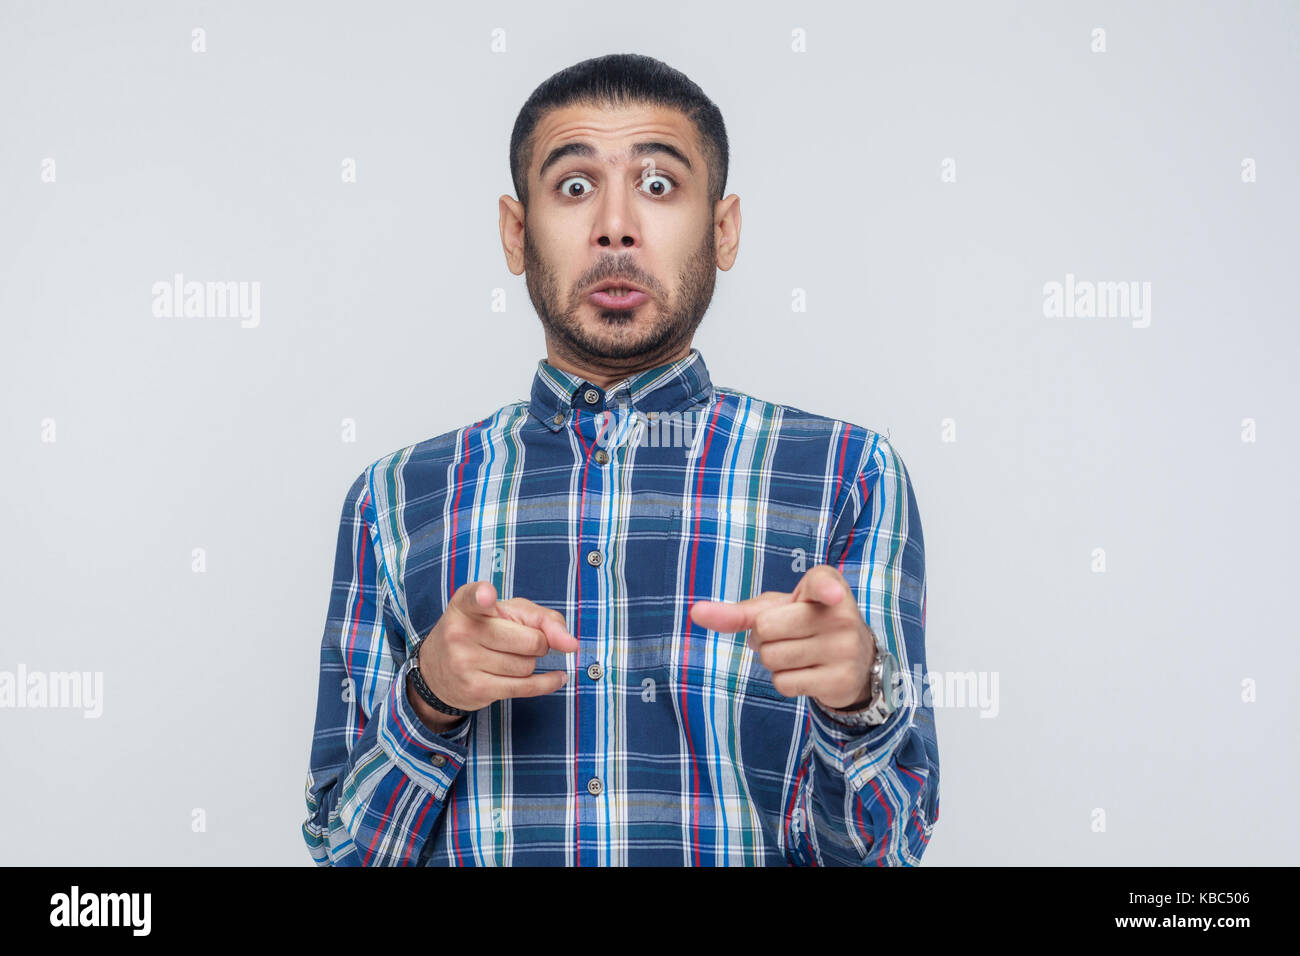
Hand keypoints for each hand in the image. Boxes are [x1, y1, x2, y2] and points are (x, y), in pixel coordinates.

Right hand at [409, 580, 578, 726]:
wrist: (438, 671)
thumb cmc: (481, 632)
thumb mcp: (507, 613)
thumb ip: (543, 618)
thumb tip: (570, 644)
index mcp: (466, 605)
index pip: (474, 597)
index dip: (483, 596)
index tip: (487, 596)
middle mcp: (461, 632)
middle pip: (529, 640)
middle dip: (539, 643)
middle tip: (525, 641)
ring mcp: (465, 663)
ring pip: (527, 666)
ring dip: (531, 663)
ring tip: (513, 657)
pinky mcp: (476, 689)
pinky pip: (525, 687)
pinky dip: (547, 682)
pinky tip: (557, 677)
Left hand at [687, 564, 875, 711]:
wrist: (851, 657)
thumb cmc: (804, 623)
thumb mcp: (775, 610)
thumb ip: (737, 612)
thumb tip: (695, 613)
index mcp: (826, 586)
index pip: (823, 584)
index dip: (826, 589)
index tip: (833, 596)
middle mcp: (842, 615)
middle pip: (765, 629)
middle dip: (764, 636)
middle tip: (788, 634)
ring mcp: (845, 649)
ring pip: (771, 659)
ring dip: (772, 660)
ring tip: (798, 651)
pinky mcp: (841, 680)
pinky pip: (783, 683)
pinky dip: (784, 680)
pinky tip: (807, 671)